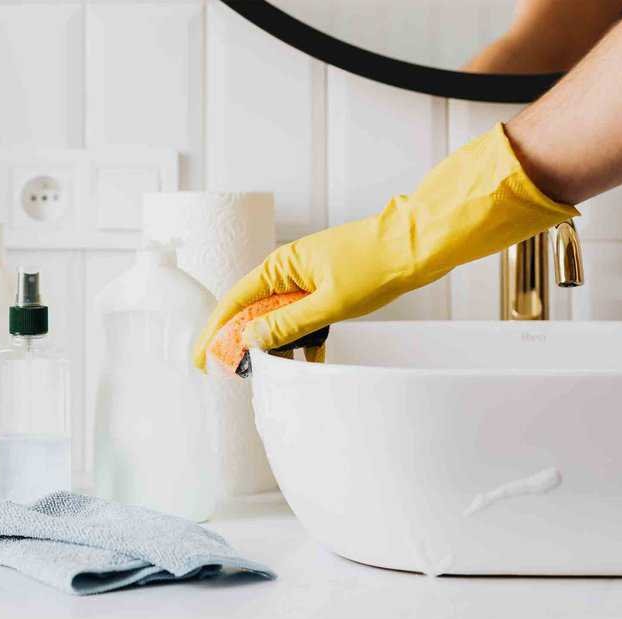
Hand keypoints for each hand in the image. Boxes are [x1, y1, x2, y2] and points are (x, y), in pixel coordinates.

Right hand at [192, 123, 576, 370]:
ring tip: (270, 370)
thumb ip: (289, 324)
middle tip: (230, 371)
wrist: (419, 244)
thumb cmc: (377, 263)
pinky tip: (309, 360)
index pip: (236, 302)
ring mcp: (309, 279)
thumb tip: (252, 339)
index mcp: (282, 266)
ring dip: (276, 344)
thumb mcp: (329, 303)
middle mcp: (290, 270)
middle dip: (241, 342)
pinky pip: (306, 318)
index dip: (216, 331)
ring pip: (280, 318)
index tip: (203, 357)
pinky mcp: (328, 288)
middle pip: (254, 312)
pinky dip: (305, 339)